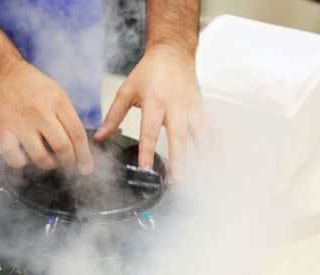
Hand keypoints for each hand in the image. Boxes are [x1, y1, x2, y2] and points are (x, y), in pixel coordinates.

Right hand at [0, 61, 93, 173]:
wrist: (3, 74)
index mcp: (57, 102)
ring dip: (49, 164)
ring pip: (40, 156)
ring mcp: (20, 122)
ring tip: (50, 161)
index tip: (86, 167)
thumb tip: (80, 147)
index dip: (84, 155)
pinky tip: (25, 157)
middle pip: (62, 147)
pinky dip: (21, 163)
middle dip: (69, 162)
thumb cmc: (32, 87)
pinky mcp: (3, 130)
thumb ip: (68, 118)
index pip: (77, 134)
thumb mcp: (57, 95)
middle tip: (68, 163)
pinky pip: (13, 157)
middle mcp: (40, 112)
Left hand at [94, 45, 203, 178]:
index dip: (147, 151)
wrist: (173, 52)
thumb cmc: (150, 71)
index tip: (145, 168)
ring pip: (198, 133)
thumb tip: (100, 136)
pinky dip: (215, 142)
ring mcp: (191, 106)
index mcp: (154, 101)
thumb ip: (113, 116)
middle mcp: (175, 105)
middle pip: (177, 136)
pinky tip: (218, 157)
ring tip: (201, 173)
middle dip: (178, 159)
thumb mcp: (127, 90)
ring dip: (200, 153)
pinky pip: (210, 127)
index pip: (149, 131)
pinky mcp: (201, 106)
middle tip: (177, 178)